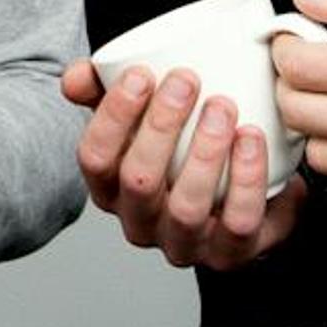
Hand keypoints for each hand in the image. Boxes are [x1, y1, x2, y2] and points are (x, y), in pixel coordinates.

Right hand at [64, 57, 299, 267]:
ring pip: (186, 208)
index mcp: (110, 188)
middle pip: (138, 180)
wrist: (251, 190)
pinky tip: (251, 138)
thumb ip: (103, 87)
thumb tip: (75, 77)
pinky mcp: (230, 252)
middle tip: (186, 80)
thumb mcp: (140, 114)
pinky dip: (246, 178)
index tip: (140, 73)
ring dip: (204, 152)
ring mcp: (184, 243)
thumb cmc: (184, 148)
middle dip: (160, 126)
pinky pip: (238, 222)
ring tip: (223, 106)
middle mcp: (140, 222)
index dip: (113, 116)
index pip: (94, 158)